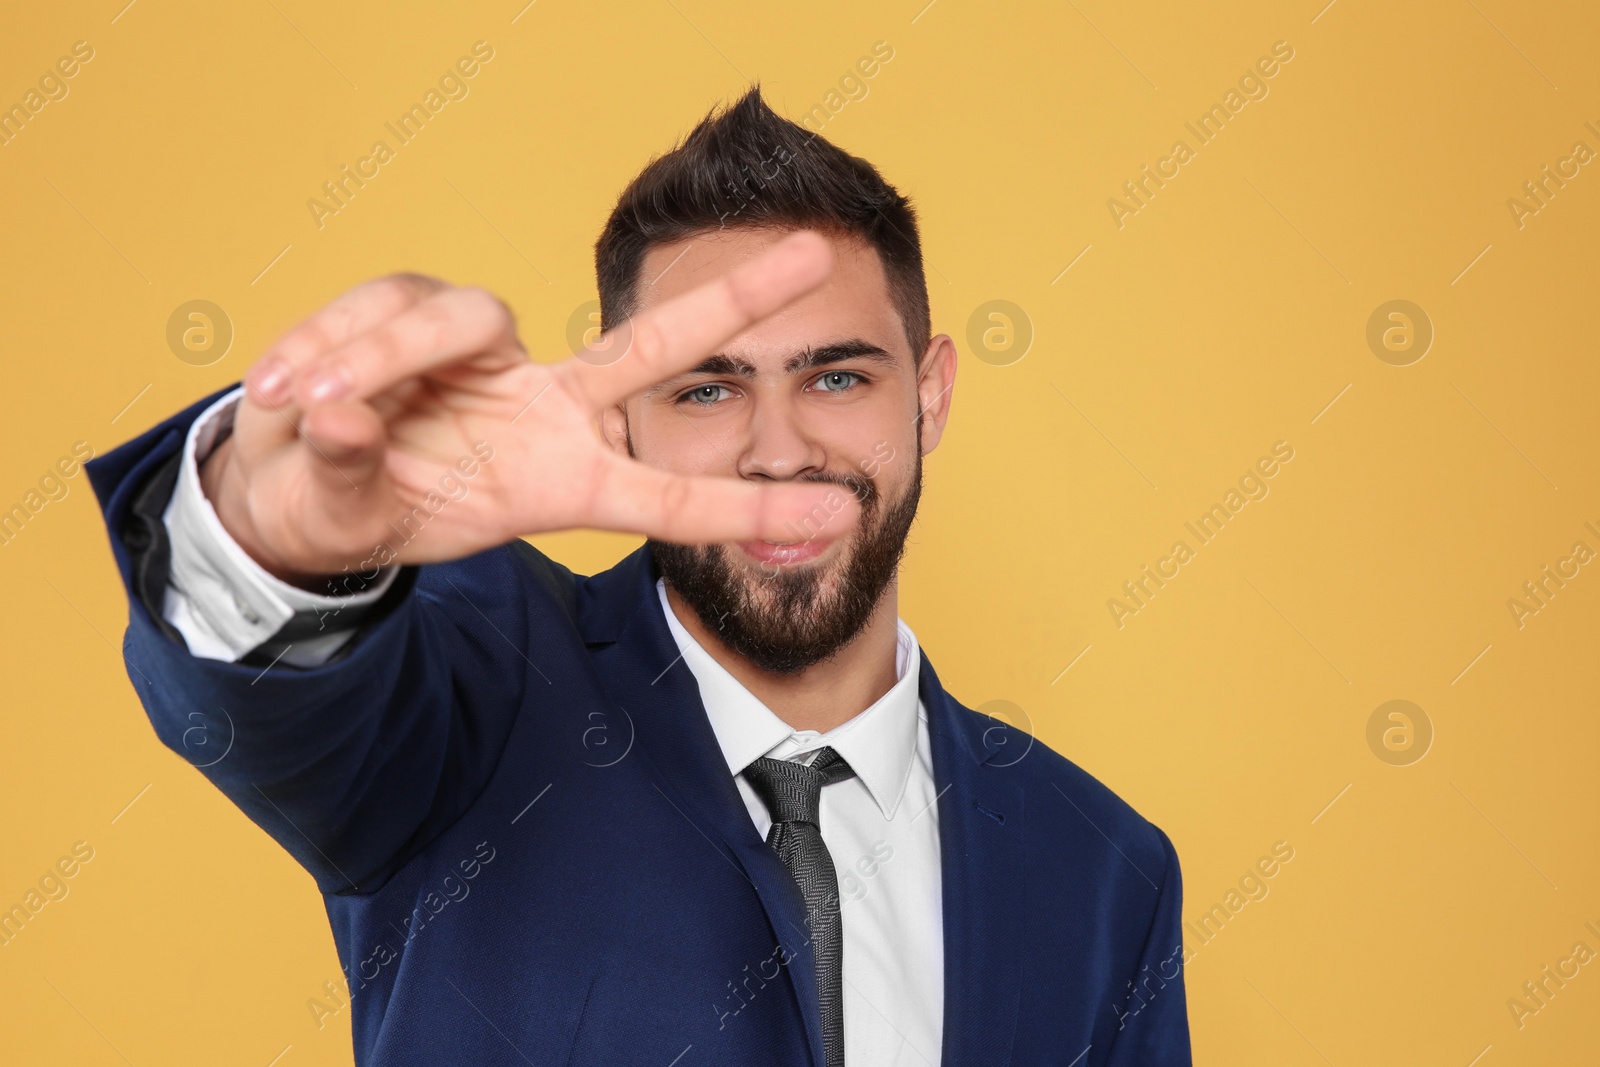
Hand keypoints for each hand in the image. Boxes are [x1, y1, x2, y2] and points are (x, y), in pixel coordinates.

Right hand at [200, 230, 857, 586]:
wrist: (293, 489)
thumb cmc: (355, 511)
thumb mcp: (355, 515)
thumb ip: (350, 475)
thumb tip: (342, 417)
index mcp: (556, 483)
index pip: (665, 495)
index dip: (749, 504)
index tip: (843, 510)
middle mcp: (544, 410)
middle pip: (649, 346)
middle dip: (731, 299)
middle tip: (814, 255)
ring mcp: (491, 356)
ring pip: (457, 316)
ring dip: (380, 358)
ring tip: (313, 409)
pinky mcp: (426, 312)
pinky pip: (386, 304)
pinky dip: (331, 342)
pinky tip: (294, 385)